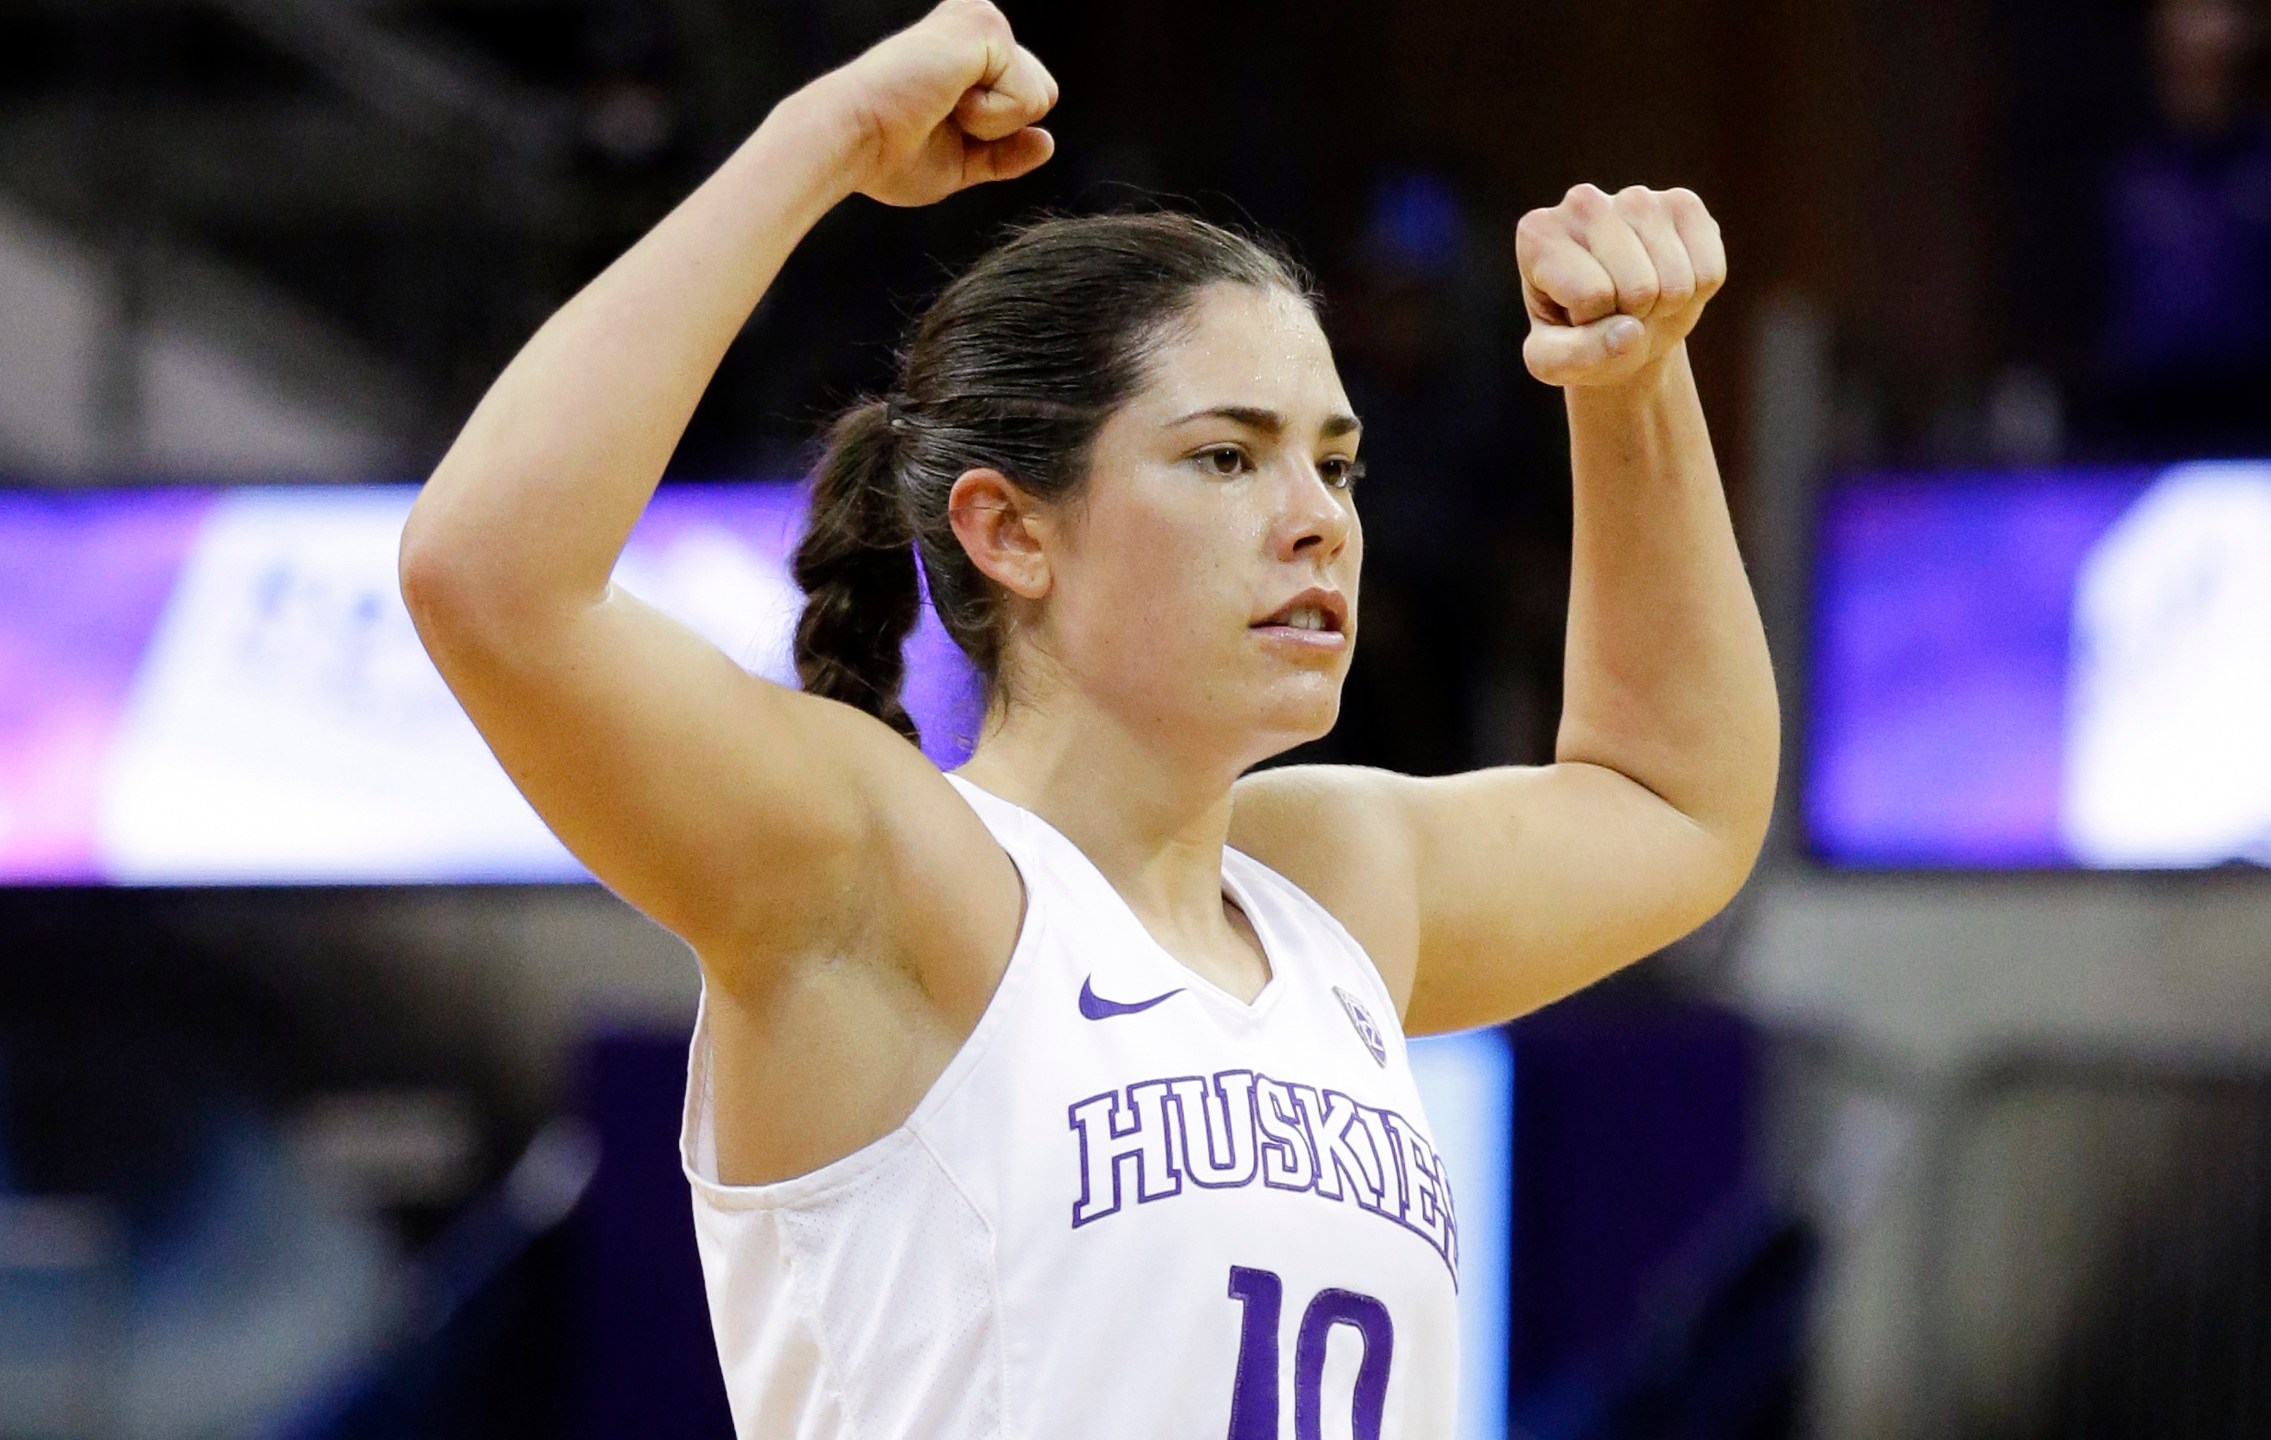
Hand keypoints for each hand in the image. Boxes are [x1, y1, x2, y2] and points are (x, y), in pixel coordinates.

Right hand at [811, 0, 1058, 207]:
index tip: (937, 127)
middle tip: (939, 118)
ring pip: (1040, 97)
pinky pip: (1029, 98)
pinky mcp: (986, 25)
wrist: (852, 139)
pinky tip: (946, 100)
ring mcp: (982, 19)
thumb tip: (1047, 143)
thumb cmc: (887, 153)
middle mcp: (977, 25)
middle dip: (1000, 129)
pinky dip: (991, 118)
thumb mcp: (960, 161)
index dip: (993, 135)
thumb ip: (1004, 154)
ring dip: (993, 124)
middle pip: (1043, 96)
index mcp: (967, 51)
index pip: (1025, 102)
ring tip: (940, 107)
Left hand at [1516, 185, 1725, 386]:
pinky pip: (1708, 272)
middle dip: (1632, 316)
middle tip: (1615, 309)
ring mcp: (1636, 197)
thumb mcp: (1553, 363)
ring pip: (1675, 282)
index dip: (1592, 323)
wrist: (1621, 325)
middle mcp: (1582, 201)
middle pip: (1638, 287)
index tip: (1578, 313)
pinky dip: (1695, 293)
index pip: (1591, 296)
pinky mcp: (1683, 203)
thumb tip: (1631, 331)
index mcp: (1537, 233)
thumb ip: (1575, 357)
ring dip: (1664, 306)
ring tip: (1639, 297)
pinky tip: (1667, 278)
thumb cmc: (1578, 339)